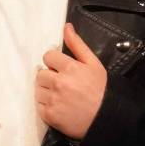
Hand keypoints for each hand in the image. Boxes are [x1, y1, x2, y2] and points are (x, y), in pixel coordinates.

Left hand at [35, 23, 106, 138]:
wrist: (106, 118)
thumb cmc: (101, 90)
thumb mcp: (94, 64)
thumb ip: (77, 44)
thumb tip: (66, 27)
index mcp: (70, 68)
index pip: (48, 56)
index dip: (54, 62)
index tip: (62, 69)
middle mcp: (59, 83)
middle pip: (41, 73)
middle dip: (49, 76)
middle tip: (62, 84)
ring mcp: (53, 100)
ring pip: (38, 89)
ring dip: (46, 90)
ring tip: (61, 96)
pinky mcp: (49, 115)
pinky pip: (38, 105)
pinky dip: (46, 105)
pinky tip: (59, 106)